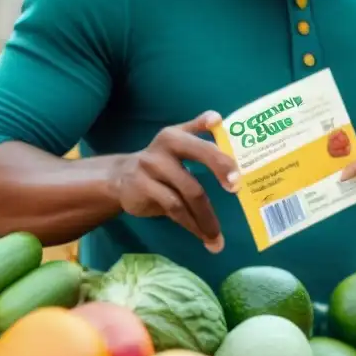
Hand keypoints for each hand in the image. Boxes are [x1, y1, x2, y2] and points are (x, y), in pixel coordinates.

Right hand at [112, 111, 239, 251]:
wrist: (119, 178)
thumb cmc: (161, 162)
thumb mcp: (176, 143)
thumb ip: (198, 130)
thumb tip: (218, 118)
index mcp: (177, 134)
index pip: (200, 132)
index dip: (215, 140)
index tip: (230, 153)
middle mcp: (165, 147)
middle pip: (198, 156)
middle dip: (220, 170)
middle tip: (237, 189)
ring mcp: (152, 167)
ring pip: (189, 192)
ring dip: (207, 217)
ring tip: (217, 236)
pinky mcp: (143, 188)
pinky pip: (174, 208)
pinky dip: (191, 224)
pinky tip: (201, 235)